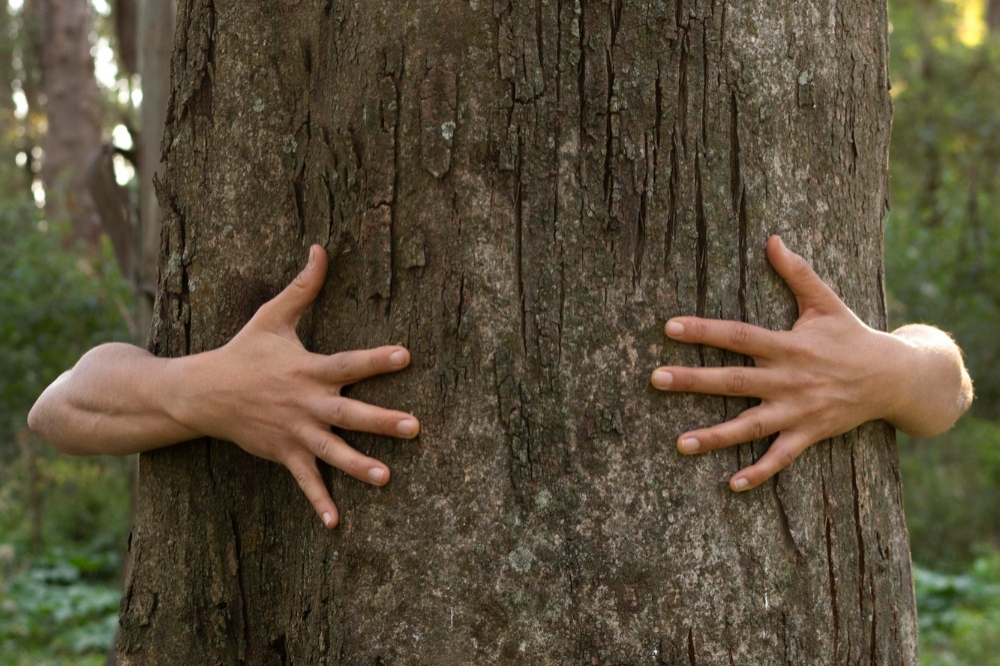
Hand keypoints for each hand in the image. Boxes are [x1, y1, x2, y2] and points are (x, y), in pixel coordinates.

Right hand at [169, 245, 418, 527]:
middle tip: (414, 427)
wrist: (202, 392)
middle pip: (349, 413)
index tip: (406, 354)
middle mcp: (306, 403)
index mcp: (308, 369)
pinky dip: (318, 500)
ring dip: (358, 465)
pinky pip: (304, 480)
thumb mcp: (273, 316)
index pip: (349, 363)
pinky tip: (335, 523)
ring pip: (332, 452)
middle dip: (381, 420)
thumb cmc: (244, 351)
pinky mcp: (283, 453)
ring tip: (386, 477)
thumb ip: (304, 287)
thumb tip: (321, 248)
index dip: (377, 358)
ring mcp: (295, 432)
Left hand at [650, 236, 904, 491]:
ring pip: (751, 425)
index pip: (738, 336)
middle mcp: (789, 379)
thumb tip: (772, 239)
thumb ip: (797, 273)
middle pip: (734, 380)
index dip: (704, 330)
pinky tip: (731, 484)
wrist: (895, 378)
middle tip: (655, 380)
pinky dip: (759, 472)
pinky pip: (781, 457)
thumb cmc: (852, 335)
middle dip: (693, 380)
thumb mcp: (826, 302)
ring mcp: (798, 410)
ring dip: (715, 435)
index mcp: (789, 345)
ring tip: (680, 443)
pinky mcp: (809, 434)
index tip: (669, 327)